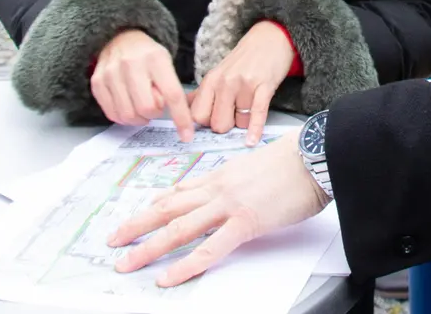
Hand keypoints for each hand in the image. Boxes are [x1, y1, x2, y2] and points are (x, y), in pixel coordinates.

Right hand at [93, 29, 193, 141]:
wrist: (119, 38)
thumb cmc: (148, 56)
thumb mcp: (166, 64)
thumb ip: (168, 87)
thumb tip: (164, 111)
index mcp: (156, 59)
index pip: (172, 94)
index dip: (181, 118)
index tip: (187, 135)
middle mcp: (131, 65)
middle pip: (147, 108)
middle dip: (154, 114)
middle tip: (155, 106)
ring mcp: (111, 74)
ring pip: (128, 115)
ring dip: (139, 118)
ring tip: (141, 106)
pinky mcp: (97, 83)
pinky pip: (112, 114)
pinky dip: (123, 118)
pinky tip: (128, 106)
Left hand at [109, 126, 327, 286]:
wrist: (316, 153)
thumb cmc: (298, 159)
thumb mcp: (260, 163)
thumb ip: (241, 177)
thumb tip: (236, 188)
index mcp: (223, 173)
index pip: (182, 191)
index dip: (157, 205)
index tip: (141, 215)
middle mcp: (218, 188)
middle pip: (168, 208)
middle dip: (137, 225)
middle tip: (113, 240)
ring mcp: (228, 205)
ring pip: (178, 228)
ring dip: (147, 247)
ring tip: (126, 263)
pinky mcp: (245, 222)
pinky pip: (209, 249)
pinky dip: (185, 265)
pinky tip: (167, 277)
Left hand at [188, 21, 294, 145]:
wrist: (270, 38)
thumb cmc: (245, 59)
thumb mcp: (219, 72)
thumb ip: (202, 93)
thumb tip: (184, 108)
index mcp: (211, 80)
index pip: (198, 116)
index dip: (206, 124)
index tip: (214, 120)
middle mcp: (225, 82)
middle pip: (218, 124)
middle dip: (226, 126)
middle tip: (233, 116)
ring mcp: (245, 84)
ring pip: (239, 122)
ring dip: (245, 122)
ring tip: (249, 106)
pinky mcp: (264, 86)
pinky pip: (257, 114)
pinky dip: (254, 129)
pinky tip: (252, 140)